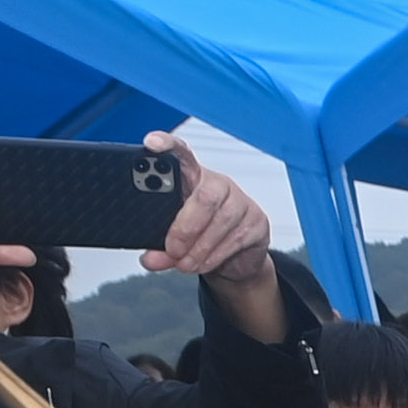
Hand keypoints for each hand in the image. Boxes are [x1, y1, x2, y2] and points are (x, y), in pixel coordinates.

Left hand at [140, 134, 283, 328]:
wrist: (234, 259)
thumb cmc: (199, 236)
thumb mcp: (174, 239)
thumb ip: (160, 248)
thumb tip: (150, 260)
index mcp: (191, 177)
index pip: (181, 153)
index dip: (168, 145)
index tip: (151, 144)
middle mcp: (218, 183)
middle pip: (206, 194)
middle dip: (186, 227)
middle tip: (172, 249)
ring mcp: (240, 201)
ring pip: (222, 219)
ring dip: (200, 248)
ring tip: (184, 263)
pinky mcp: (257, 221)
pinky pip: (236, 237)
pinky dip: (215, 255)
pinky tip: (202, 263)